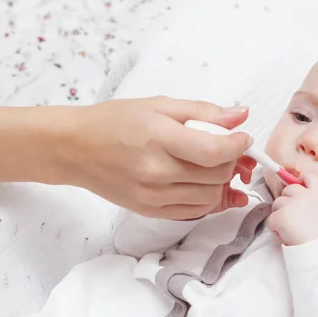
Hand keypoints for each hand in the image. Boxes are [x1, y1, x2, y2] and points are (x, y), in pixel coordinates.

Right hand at [65, 96, 256, 219]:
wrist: (75, 149)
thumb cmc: (114, 121)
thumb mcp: (159, 105)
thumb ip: (203, 111)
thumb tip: (240, 116)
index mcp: (159, 139)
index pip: (214, 152)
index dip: (238, 146)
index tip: (242, 138)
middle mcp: (156, 173)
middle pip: (216, 176)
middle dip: (232, 162)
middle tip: (228, 149)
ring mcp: (153, 196)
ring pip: (210, 197)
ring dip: (221, 182)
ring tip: (213, 165)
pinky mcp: (151, 211)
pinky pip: (194, 211)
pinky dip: (206, 198)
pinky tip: (202, 183)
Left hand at [267, 174, 317, 245]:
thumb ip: (314, 203)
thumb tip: (302, 204)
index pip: (310, 177)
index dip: (303, 180)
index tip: (300, 185)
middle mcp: (304, 195)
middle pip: (287, 190)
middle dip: (286, 202)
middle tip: (293, 219)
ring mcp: (291, 204)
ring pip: (276, 204)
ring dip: (280, 216)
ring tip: (290, 229)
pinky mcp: (280, 216)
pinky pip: (270, 219)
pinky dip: (275, 229)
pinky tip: (286, 235)